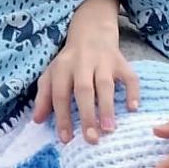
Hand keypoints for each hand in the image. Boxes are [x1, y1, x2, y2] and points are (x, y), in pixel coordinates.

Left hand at [33, 0, 139, 143]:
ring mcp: (103, 61)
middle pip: (83, 89)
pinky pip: (129, 76)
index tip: (66, 139)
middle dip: (87, 115)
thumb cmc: (70, 60)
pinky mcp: (121, 61)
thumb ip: (44, 96)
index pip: (60, 93)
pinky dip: (132, 91)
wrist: (91, 29)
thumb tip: (37, 120)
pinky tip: (132, 108)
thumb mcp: (53, 73)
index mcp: (62, 67)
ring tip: (109, 129)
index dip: (62, 116)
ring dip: (107, 106)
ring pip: (105, 84)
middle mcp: (82, 63)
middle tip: (91, 139)